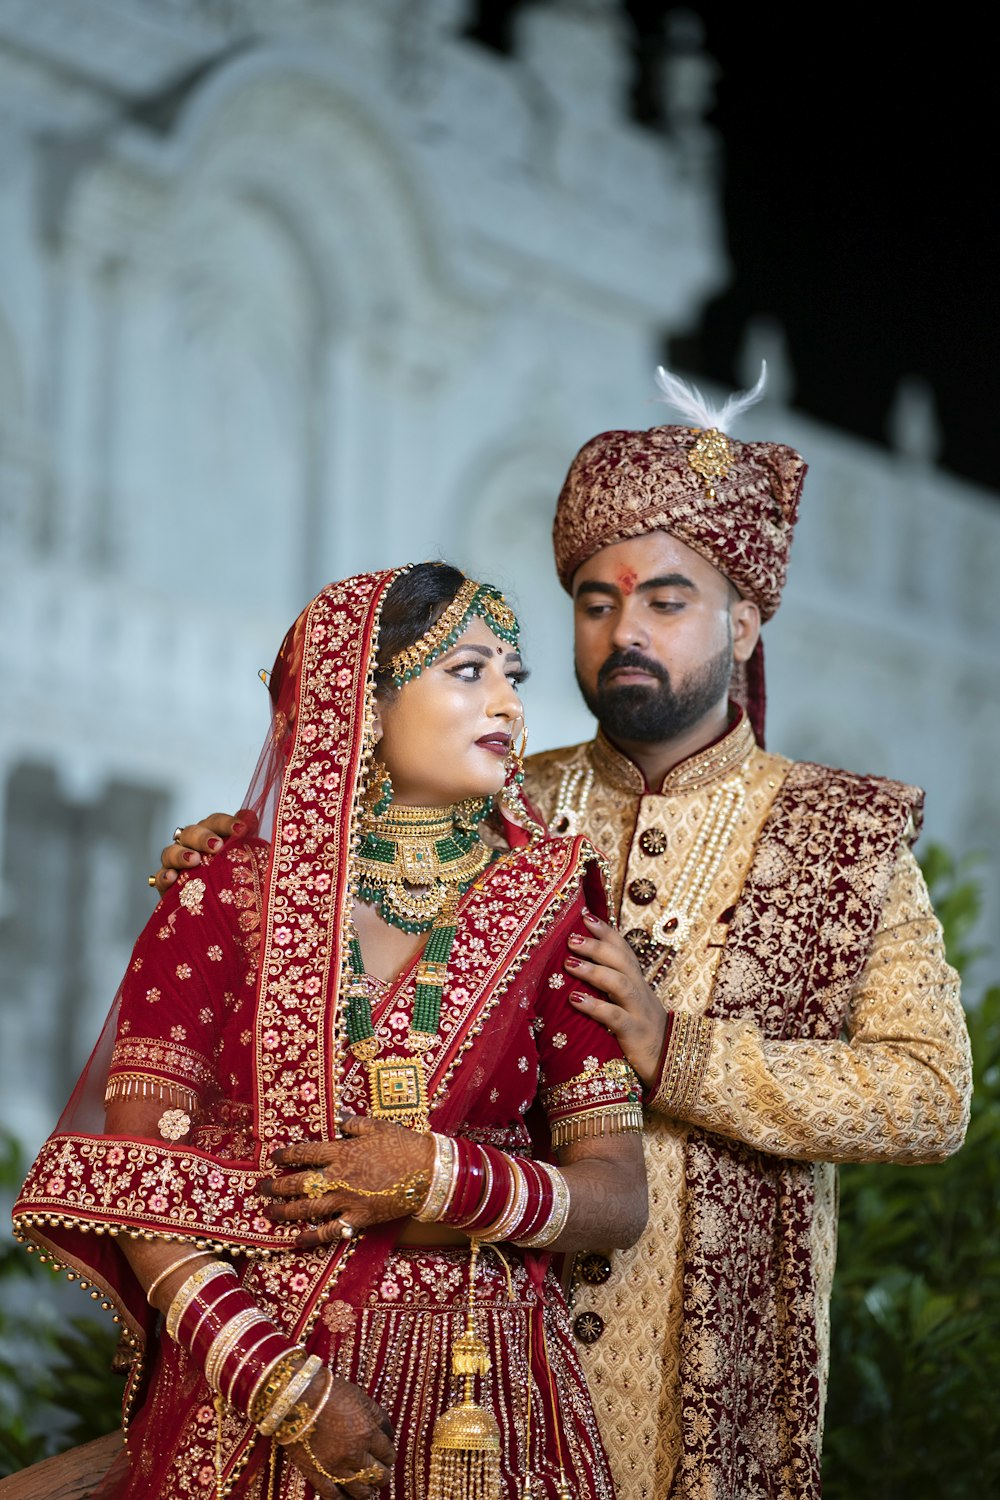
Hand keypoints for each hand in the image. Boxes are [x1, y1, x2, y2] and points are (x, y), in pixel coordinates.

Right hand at [151, 809, 254, 893]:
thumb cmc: (233, 879)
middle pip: (191, 832)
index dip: (226, 823)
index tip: (240, 829)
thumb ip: (247, 839)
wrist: (220, 909)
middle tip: (217, 846)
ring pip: (171, 852)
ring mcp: (176, 865)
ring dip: (181, 854)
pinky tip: (172, 878)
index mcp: (211, 835)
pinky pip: (160, 877)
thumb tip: (251, 817)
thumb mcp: (246, 860)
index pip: (215, 822)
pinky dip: (164, 876)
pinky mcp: (167, 885)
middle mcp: (191, 846)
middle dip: (203, 837)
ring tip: (194, 860)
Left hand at [260, 1115, 434, 1249]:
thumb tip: (337, 1119)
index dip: (286, 1155)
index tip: (274, 1157)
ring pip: (307, 1208)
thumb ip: (352, 1124)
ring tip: (268, 1211)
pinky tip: (296, 1239)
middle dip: (276, 1186)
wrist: (427, 1172)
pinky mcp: (358, 1219)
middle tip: (260, 1188)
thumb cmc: (403, 1144)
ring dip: (284, 1210)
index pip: (304, 1153)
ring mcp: (346, 1201)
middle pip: (298, 1183)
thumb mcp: (376, 1125)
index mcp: (341, 1151)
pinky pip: (329, 1231)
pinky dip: (310, 1237)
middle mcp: (337, 1177)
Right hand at [287, 1373, 394, 1498]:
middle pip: (378, 1475)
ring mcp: (335, 1467)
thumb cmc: (329, 1391)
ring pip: (359, 1491)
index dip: (389, 1455)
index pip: (388, 1454)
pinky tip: (348, 1498)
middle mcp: (354, 1454)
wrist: (295, 1396)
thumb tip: (389, 1433)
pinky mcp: (316, 1474)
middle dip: (382, 1474)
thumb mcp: (360, 1397)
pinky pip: (333, 1496)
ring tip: (368, 1487)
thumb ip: (378, 1416)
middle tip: (380, 1471)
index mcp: (367, 1433)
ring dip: (367, 1490)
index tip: (386, 1455)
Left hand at [566, 912, 666, 1086]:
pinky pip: (615, 1017)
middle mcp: (640, 991)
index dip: (606, 931)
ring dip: (594, 970)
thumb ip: (611, 987)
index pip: (623, 949)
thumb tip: (578, 968)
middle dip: (596, 945)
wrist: (673, 1064)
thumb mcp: (630, 1005)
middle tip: (571, 937)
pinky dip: (594, 1006)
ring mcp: (639, 1011)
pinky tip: (575, 1000)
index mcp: (637, 982)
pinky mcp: (635, 1034)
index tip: (584, 914)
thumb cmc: (642, 1032)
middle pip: (621, 960)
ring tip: (569, 962)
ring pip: (619, 983)